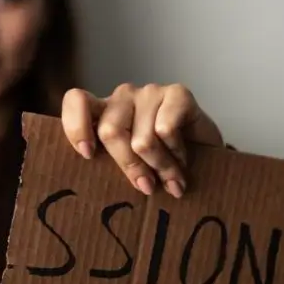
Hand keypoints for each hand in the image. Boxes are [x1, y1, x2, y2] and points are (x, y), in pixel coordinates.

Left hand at [61, 83, 224, 198]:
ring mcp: (149, 92)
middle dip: (130, 167)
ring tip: (172, 181)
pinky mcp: (177, 93)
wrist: (208, 159)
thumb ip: (108, 166)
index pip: (76, 101)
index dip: (77, 125)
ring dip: (160, 167)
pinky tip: (183, 159)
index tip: (87, 154)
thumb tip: (94, 190)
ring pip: (142, 139)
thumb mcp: (129, 166)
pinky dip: (176, 152)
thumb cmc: (160, 164)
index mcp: (102, 112)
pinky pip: (166, 129)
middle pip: (110, 131)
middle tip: (146, 187)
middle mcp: (122, 97)